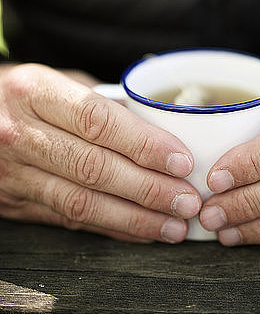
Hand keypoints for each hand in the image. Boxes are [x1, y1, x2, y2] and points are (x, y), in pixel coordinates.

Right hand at [0, 64, 199, 242]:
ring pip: (82, 202)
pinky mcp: (15, 203)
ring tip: (174, 225)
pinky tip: (143, 231)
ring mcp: (13, 172)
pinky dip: (111, 228)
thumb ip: (102, 104)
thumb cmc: (27, 96)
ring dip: (135, 218)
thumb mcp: (58, 82)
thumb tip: (162, 129)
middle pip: (94, 167)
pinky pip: (70, 219)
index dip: (144, 144)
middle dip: (149, 189)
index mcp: (34, 92)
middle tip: (188, 201)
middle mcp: (19, 133)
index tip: (182, 161)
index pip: (98, 121)